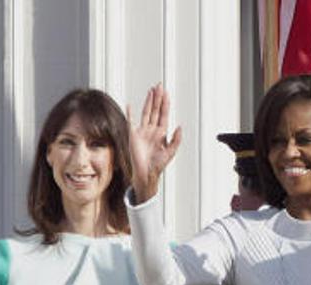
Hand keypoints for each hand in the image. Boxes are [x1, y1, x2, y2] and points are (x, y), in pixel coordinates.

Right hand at [129, 83, 181, 203]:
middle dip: (157, 98)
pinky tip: (130, 105)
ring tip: (151, 91)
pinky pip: (131, 121)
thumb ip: (176, 139)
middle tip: (159, 86)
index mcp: (161, 133)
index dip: (165, 104)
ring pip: (146, 112)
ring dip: (148, 102)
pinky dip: (130, 113)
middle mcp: (152, 129)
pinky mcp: (133, 135)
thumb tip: (180, 127)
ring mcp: (142, 131)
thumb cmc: (158, 164)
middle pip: (155, 110)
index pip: (164, 114)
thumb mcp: (171, 152)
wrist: (146, 173)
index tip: (166, 93)